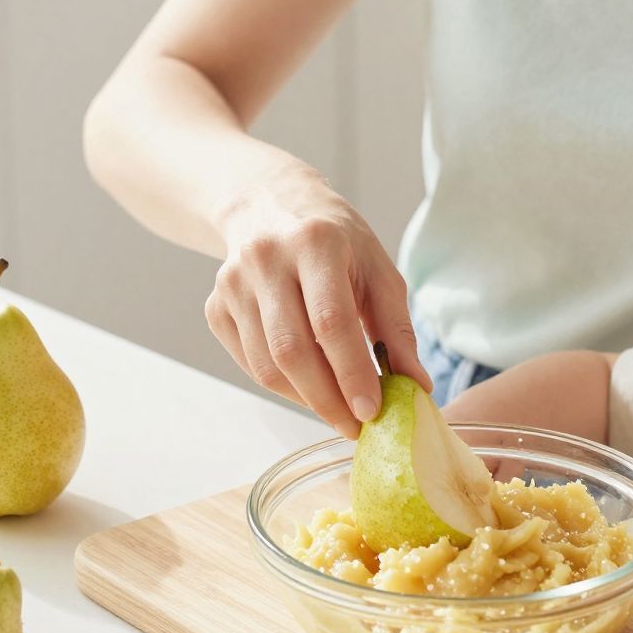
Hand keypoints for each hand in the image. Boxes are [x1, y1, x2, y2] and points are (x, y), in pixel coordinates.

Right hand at [206, 157, 430, 437]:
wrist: (269, 205)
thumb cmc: (335, 241)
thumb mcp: (378, 268)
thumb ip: (398, 328)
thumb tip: (416, 386)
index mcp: (315, 243)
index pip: (331, 321)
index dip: (351, 373)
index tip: (372, 412)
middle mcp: (266, 260)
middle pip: (292, 350)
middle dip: (327, 400)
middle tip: (355, 427)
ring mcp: (233, 285)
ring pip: (266, 366)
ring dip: (305, 399)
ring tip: (337, 410)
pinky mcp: (215, 307)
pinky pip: (249, 364)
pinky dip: (282, 386)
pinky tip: (307, 386)